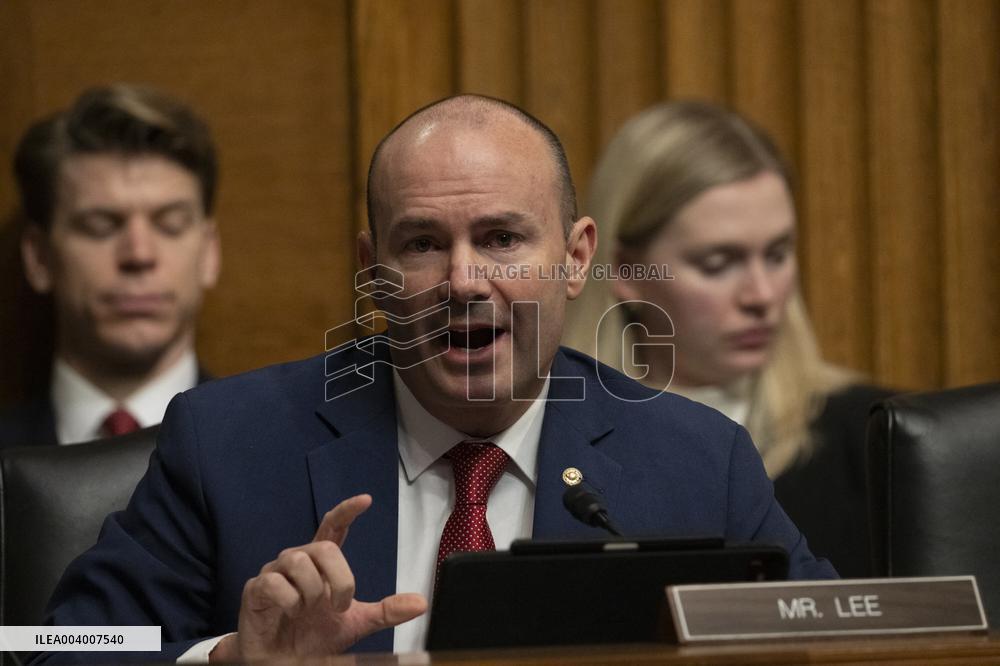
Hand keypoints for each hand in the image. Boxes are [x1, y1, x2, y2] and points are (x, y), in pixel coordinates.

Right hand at [214, 494, 426, 660]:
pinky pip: (275, 584)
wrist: (282, 662)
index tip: (366, 500)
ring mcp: (275, 572)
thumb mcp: (357, 623)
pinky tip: (290, 614)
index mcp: (321, 563)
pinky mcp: (256, 589)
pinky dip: (290, 603)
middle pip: (325, 549)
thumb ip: (387, 610)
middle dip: (341, 580)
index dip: (347, 511)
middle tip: (339, 606)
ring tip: (308, 612)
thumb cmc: (314, 636)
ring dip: (313, 593)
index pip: (334, 527)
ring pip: (299, 562)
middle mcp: (298, 559)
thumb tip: (421, 603)